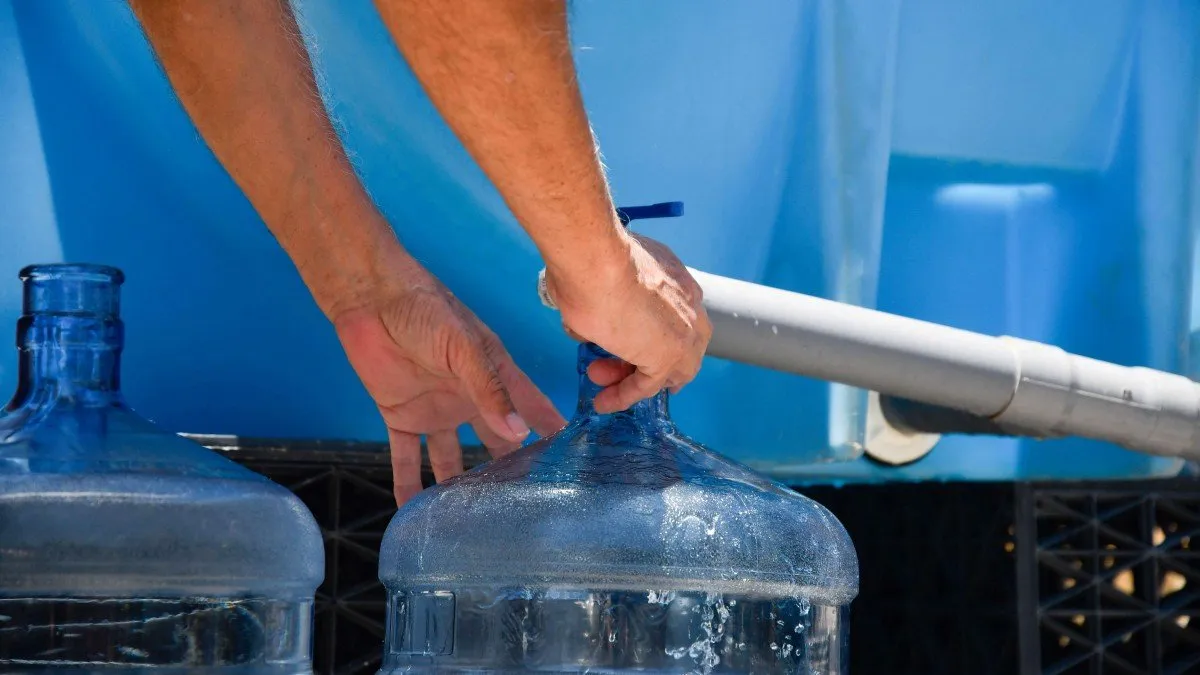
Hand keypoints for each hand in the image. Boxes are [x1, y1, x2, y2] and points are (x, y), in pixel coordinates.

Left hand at [332, 263, 565, 504]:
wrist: (369, 298)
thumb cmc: (425, 309)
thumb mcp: (463, 346)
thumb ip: (488, 389)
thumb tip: (518, 433)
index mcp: (494, 375)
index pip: (531, 409)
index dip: (550, 432)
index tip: (572, 464)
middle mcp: (470, 398)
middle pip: (496, 441)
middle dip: (509, 470)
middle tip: (526, 507)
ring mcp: (436, 410)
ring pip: (452, 457)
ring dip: (460, 486)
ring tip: (473, 522)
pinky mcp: (401, 416)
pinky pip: (406, 457)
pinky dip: (407, 484)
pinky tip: (412, 512)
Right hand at [544, 232, 711, 412]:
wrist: (594, 259)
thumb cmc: (589, 260)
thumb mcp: (602, 279)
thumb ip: (602, 300)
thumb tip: (587, 319)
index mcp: (673, 277)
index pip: (673, 316)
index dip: (651, 334)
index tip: (626, 343)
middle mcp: (688, 302)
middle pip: (676, 344)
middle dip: (644, 359)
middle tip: (610, 365)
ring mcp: (684, 329)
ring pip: (665, 366)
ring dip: (630, 378)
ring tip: (598, 379)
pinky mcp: (670, 354)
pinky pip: (649, 384)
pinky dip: (627, 395)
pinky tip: (605, 400)